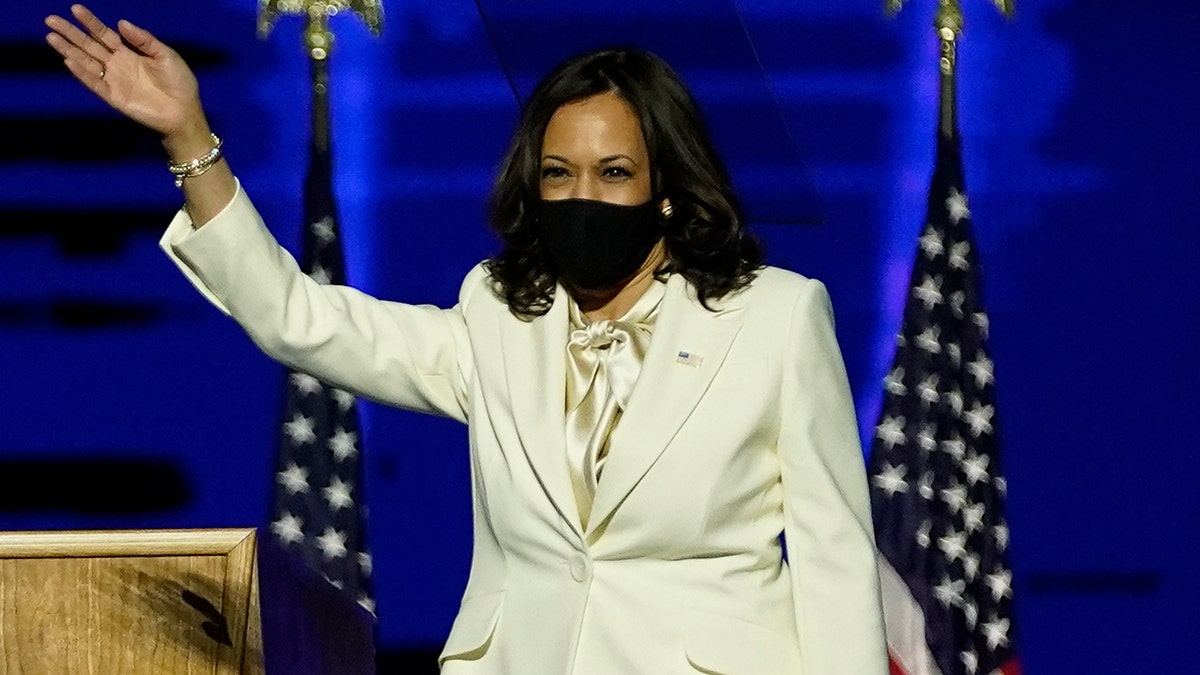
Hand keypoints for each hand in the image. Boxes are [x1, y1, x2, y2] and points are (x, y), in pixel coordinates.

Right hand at [45, 4, 205, 140]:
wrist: (184, 111)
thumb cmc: (179, 83)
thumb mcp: (165, 55)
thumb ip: (144, 40)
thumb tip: (121, 23)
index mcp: (129, 53)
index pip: (104, 34)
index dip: (90, 22)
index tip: (75, 8)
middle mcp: (117, 65)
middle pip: (89, 46)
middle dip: (70, 33)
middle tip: (51, 20)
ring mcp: (114, 80)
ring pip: (86, 62)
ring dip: (69, 50)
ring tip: (51, 37)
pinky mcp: (114, 97)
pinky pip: (94, 83)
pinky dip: (82, 73)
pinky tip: (69, 61)